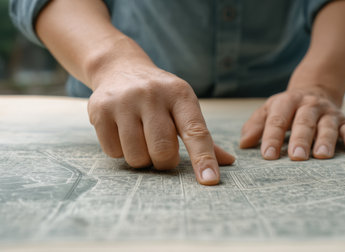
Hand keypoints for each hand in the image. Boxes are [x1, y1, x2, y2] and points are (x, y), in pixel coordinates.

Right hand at [87, 64, 233, 184]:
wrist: (120, 68)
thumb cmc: (160, 95)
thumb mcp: (183, 106)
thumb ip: (202, 136)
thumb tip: (228, 162)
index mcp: (180, 94)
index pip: (195, 131)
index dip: (203, 159)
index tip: (209, 181)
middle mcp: (152, 94)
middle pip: (163, 150)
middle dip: (165, 162)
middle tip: (162, 152)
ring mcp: (124, 101)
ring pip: (136, 156)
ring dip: (142, 159)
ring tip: (141, 140)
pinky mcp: (99, 109)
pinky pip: (113, 152)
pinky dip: (120, 152)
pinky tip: (122, 133)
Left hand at [239, 90, 344, 159]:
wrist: (315, 90)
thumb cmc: (286, 109)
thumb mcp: (268, 111)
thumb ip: (255, 125)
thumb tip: (244, 144)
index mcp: (286, 103)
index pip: (277, 120)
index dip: (272, 138)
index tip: (268, 156)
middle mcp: (308, 106)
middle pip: (304, 122)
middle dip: (300, 140)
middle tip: (296, 158)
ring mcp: (327, 113)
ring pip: (327, 126)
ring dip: (325, 140)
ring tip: (322, 156)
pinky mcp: (343, 120)